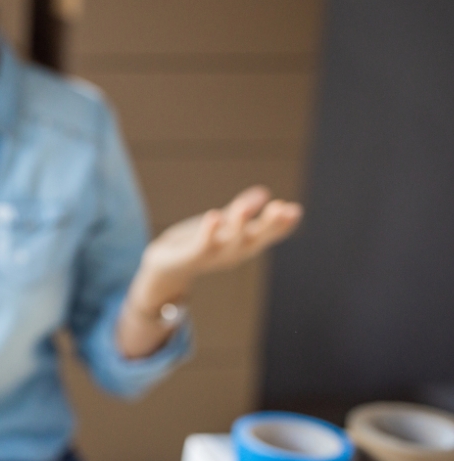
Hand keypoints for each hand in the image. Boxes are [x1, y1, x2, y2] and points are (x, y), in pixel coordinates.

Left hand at [136, 186, 302, 305]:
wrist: (164, 268)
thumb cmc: (196, 245)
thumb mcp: (222, 225)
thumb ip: (241, 212)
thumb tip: (264, 192)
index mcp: (241, 244)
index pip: (266, 235)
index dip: (281, 225)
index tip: (296, 210)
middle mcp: (231, 253)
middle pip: (253, 239)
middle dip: (269, 225)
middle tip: (283, 208)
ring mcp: (212, 256)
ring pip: (229, 241)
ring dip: (238, 224)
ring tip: (244, 206)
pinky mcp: (190, 256)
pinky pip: (202, 245)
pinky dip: (209, 231)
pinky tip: (214, 215)